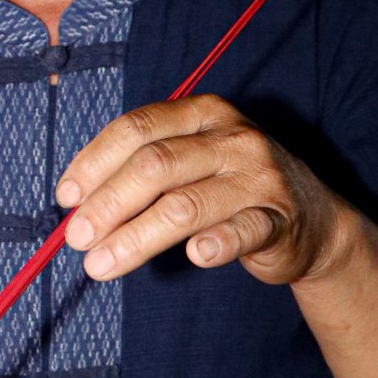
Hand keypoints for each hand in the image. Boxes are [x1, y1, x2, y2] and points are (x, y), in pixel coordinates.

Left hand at [57, 93, 348, 284]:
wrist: (311, 219)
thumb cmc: (229, 187)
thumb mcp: (190, 160)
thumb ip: (140, 170)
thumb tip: (75, 201)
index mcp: (202, 112)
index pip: (138, 128)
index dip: (95, 161)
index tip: (66, 198)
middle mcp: (233, 137)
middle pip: (156, 166)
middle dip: (107, 204)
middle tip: (76, 238)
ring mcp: (259, 177)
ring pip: (185, 205)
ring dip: (136, 238)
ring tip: (100, 264)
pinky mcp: (279, 220)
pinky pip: (242, 232)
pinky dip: (216, 244)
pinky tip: (194, 257)